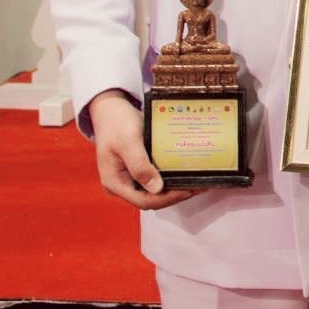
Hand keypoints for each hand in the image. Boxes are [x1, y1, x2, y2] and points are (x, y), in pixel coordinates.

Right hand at [87, 91, 197, 209]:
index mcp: (115, 182)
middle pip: (151, 198)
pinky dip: (170, 176)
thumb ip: (140, 166)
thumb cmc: (116, 122)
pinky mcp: (137, 167)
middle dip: (174, 194)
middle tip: (197, 185)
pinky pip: (156, 177)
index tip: (187, 190)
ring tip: (195, 180)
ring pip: (155, 190)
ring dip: (174, 187)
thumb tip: (156, 188)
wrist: (110, 107)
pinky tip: (184, 171)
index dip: (167, 199)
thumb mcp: (129, 142)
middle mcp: (122, 183)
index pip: (144, 201)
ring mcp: (130, 176)